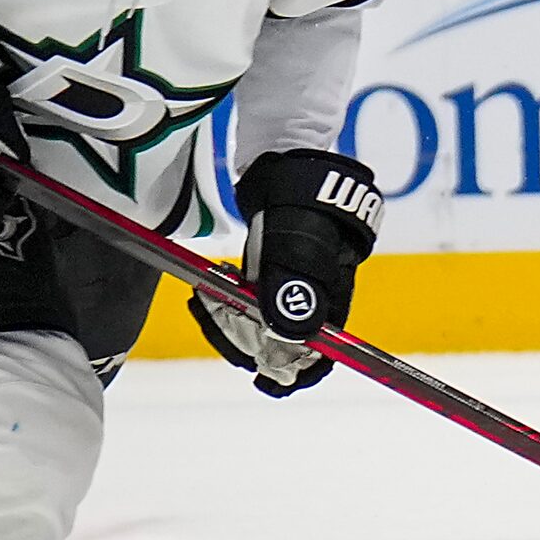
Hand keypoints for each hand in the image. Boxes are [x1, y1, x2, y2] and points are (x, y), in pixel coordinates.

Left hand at [188, 149, 382, 397]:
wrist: (291, 157)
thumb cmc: (301, 200)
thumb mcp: (295, 242)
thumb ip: (291, 288)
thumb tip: (292, 340)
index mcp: (333, 294)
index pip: (323, 349)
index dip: (297, 370)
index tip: (266, 381)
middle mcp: (318, 294)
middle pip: (289, 340)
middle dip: (250, 342)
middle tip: (212, 318)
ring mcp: (296, 280)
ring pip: (266, 320)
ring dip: (235, 321)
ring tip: (206, 301)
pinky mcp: (276, 266)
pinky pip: (254, 299)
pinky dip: (232, 302)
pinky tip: (213, 289)